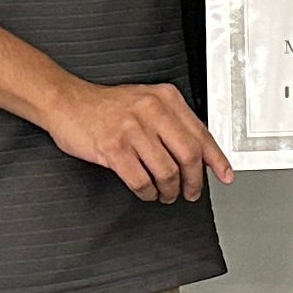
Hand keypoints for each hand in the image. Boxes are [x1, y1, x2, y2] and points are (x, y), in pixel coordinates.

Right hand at [44, 78, 233, 204]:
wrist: (66, 102)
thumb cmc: (106, 106)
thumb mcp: (146, 102)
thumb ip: (172, 123)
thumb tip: (200, 154)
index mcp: (165, 98)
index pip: (201, 133)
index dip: (217, 159)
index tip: (225, 175)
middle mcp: (152, 111)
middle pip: (189, 155)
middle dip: (194, 181)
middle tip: (191, 192)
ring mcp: (132, 130)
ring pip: (167, 171)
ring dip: (170, 190)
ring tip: (166, 194)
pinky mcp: (113, 148)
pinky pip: (141, 181)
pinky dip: (148, 192)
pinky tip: (147, 192)